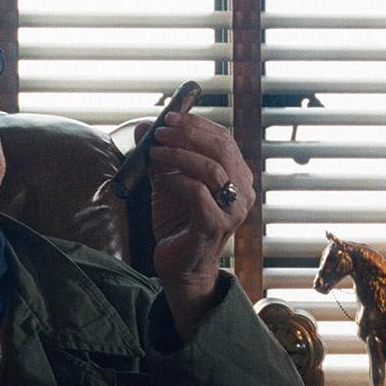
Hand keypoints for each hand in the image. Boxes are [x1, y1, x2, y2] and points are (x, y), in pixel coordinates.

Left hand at [138, 111, 254, 338]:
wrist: (181, 268)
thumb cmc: (178, 225)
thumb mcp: (166, 183)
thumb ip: (159, 156)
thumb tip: (143, 126)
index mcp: (237, 176)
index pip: (223, 139)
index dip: (196, 124)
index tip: (169, 117)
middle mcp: (242, 192)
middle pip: (221, 148)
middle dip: (187, 135)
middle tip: (160, 132)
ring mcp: (232, 211)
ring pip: (212, 168)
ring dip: (179, 156)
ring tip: (155, 153)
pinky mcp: (215, 226)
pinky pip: (198, 193)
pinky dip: (177, 181)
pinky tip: (161, 180)